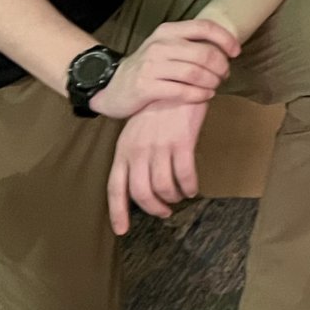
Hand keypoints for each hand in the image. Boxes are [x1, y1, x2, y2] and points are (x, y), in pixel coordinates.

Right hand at [89, 18, 240, 118]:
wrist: (110, 87)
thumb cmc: (147, 68)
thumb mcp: (165, 48)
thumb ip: (189, 44)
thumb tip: (224, 48)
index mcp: (167, 31)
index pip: (204, 27)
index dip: (226, 39)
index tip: (236, 52)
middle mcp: (159, 45)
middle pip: (204, 53)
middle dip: (221, 66)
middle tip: (224, 75)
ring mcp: (151, 65)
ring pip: (195, 72)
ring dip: (212, 82)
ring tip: (215, 87)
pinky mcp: (145, 87)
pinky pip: (182, 90)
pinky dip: (199, 94)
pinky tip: (205, 96)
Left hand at [107, 99, 208, 232]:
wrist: (178, 80)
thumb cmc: (158, 107)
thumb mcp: (137, 131)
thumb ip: (135, 154)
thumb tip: (141, 179)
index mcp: (124, 150)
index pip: (116, 188)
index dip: (118, 212)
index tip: (122, 230)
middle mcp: (138, 151)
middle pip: (142, 193)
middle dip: (155, 207)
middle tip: (165, 211)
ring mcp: (159, 147)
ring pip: (164, 187)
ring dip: (174, 197)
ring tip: (181, 196)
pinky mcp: (182, 141)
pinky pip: (185, 175)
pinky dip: (189, 186)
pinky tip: (193, 186)